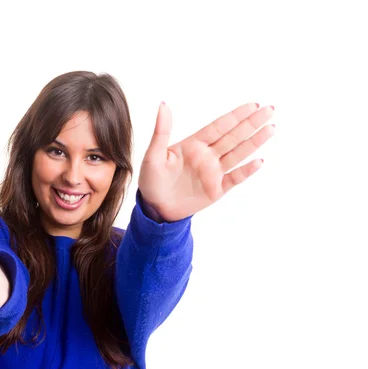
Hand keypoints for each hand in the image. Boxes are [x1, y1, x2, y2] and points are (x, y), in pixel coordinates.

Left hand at [138, 102, 273, 221]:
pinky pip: (235, 178)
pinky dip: (247, 171)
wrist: (155, 208)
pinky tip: (259, 161)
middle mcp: (207, 155)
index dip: (235, 116)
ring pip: (238, 154)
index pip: (219, 127)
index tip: (253, 105)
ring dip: (254, 142)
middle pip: (234, 136)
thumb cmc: (151, 180)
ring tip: (270, 128)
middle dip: (251, 123)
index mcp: (194, 144)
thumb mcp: (153, 155)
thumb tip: (163, 104)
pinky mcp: (216, 189)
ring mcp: (213, 172)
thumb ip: (161, 131)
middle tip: (270, 109)